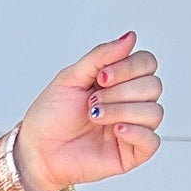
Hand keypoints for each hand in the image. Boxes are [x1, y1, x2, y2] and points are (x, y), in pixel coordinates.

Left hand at [12, 30, 163, 190]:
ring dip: (122, 110)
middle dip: (120, 91)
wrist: (37, 150)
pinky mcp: (132, 153)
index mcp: (119, 81)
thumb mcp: (70, 77)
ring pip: (154, 112)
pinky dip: (136, 132)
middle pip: (153, 86)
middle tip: (92, 101)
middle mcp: (130, 102)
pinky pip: (153, 141)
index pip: (147, 63)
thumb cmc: (51, 116)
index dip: (129, 67)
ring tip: (95, 116)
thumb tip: (130, 37)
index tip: (101, 78)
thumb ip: (101, 56)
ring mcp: (133, 128)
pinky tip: (115, 130)